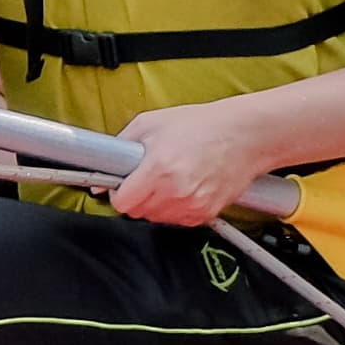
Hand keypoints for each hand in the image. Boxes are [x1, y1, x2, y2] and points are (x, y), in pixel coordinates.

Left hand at [106, 101, 274, 225]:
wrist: (244, 136)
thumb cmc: (201, 126)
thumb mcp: (150, 124)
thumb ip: (118, 148)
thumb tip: (100, 175)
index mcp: (159, 168)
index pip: (123, 203)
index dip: (118, 193)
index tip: (122, 185)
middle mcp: (176, 191)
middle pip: (137, 212)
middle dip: (136, 196)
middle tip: (147, 176)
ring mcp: (193, 205)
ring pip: (156, 218)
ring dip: (155, 203)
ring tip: (168, 179)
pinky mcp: (206, 214)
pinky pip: (177, 220)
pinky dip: (175, 208)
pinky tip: (184, 187)